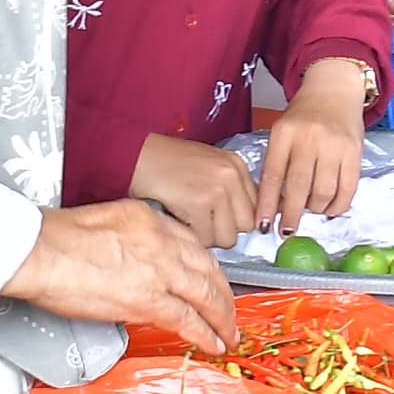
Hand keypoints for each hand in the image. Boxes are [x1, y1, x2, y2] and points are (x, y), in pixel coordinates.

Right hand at [12, 199, 237, 351]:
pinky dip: (205, 334)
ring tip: (229, 333)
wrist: (40, 250)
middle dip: (223, 294)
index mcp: (151, 220)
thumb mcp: (107, 219)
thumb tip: (138, 261)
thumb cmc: (58, 236)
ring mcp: (159, 271)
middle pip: (208, 270)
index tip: (212, 281)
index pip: (193, 245)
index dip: (207, 268)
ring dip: (222, 318)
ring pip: (206, 296)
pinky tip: (213, 344)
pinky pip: (188, 320)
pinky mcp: (148, 300)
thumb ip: (132, 236)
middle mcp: (163, 242)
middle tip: (229, 311)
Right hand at [126, 133, 256, 249]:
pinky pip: (205, 238)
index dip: (238, 220)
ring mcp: (217, 189)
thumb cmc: (168, 163)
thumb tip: (243, 220)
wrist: (137, 155)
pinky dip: (192, 237)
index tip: (225, 223)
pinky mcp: (199, 204)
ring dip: (209, 236)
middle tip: (204, 222)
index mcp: (237, 165)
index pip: (256, 207)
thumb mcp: (209, 166)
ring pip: (228, 237)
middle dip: (225, 230)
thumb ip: (229, 188)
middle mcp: (232, 176)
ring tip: (191, 220)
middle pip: (246, 225)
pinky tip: (180, 220)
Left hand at [254, 77, 370, 229]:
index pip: (274, 175)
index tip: (263, 225)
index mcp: (284, 133)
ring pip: (324, 191)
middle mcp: (309, 138)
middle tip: (287, 231)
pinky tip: (329, 209)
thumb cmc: (304, 117)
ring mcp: (334, 145)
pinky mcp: (354, 152)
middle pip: (299, 187)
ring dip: (316, 209)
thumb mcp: (282, 132)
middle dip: (292, 215)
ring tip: (311, 210)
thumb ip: (277, 164)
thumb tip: (274, 207)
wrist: (334, 91)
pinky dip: (338, 206)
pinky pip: (348, 188)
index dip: (268, 204)